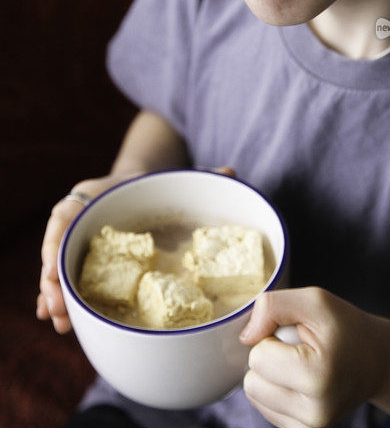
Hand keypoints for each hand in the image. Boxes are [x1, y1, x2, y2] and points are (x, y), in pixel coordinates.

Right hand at [36, 166, 235, 333]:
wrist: (139, 183)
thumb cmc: (154, 181)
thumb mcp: (171, 176)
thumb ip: (198, 177)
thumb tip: (230, 172)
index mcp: (94, 193)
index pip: (65, 215)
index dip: (56, 244)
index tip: (54, 272)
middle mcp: (79, 216)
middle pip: (56, 249)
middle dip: (53, 282)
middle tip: (57, 310)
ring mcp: (78, 238)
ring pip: (59, 269)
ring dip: (56, 296)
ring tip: (60, 323)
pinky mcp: (83, 257)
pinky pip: (67, 278)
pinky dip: (63, 299)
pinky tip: (62, 322)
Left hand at [239, 287, 389, 427]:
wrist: (377, 360)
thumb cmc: (345, 326)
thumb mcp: (314, 300)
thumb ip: (272, 306)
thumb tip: (245, 337)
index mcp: (317, 377)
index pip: (258, 357)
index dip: (272, 337)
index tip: (299, 335)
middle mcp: (314, 413)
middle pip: (252, 381)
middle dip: (269, 358)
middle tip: (300, 350)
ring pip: (255, 396)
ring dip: (271, 375)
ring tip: (301, 364)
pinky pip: (265, 408)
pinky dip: (276, 391)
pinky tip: (300, 381)